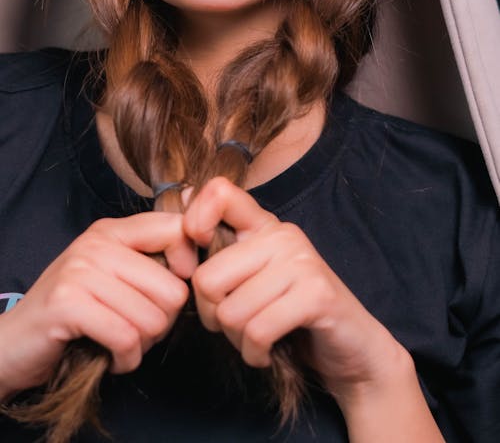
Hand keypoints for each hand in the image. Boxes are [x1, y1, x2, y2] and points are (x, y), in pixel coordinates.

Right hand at [0, 212, 196, 399]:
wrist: (12, 343)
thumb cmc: (72, 312)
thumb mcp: (110, 274)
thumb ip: (148, 260)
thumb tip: (197, 254)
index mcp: (112, 230)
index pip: (175, 229)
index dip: (187, 267)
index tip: (169, 294)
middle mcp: (97, 243)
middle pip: (172, 289)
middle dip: (162, 323)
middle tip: (137, 331)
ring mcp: (81, 270)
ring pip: (152, 318)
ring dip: (142, 345)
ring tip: (121, 343)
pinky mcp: (69, 303)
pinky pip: (126, 337)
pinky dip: (125, 359)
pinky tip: (112, 358)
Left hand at [183, 177, 407, 408]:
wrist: (351, 350)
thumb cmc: (291, 315)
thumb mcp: (252, 277)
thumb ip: (222, 247)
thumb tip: (182, 196)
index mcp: (263, 225)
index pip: (218, 192)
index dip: (194, 223)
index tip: (198, 259)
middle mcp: (282, 235)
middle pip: (207, 278)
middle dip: (213, 316)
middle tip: (237, 325)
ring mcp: (301, 262)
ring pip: (230, 312)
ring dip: (238, 341)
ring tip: (258, 339)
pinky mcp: (316, 294)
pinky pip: (258, 330)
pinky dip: (255, 353)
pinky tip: (268, 352)